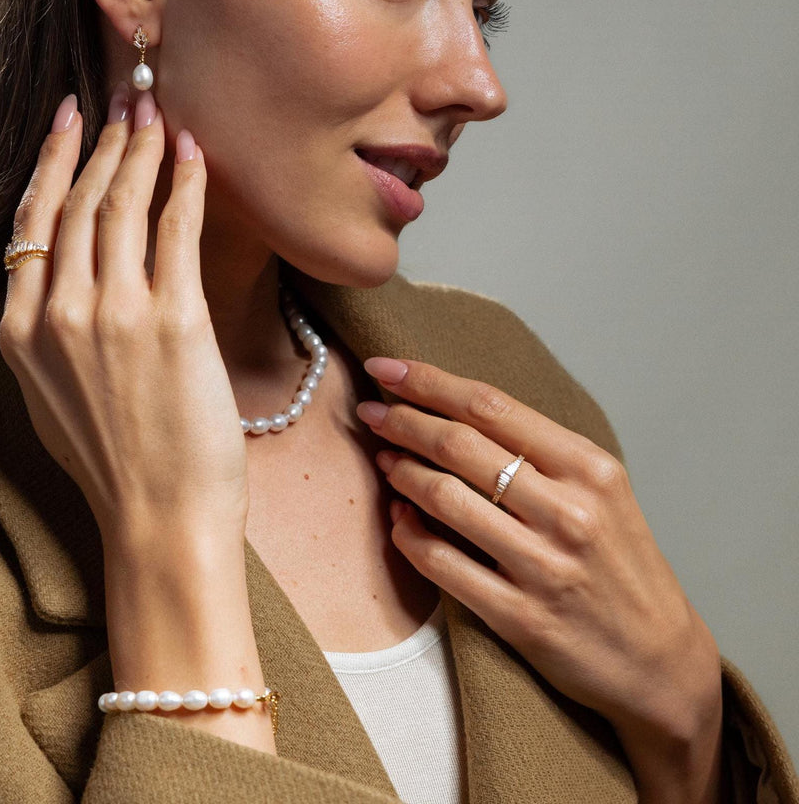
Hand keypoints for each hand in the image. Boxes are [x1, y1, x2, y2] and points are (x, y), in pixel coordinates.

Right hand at [0, 88, 248, 543]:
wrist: (160, 520)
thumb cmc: (115, 468)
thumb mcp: (53, 400)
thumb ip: (49, 335)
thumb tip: (66, 281)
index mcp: (23, 334)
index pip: (32, 224)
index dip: (51, 164)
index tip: (66, 122)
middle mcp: (60, 314)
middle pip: (77, 203)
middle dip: (102, 142)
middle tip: (124, 101)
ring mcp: (115, 315)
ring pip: (121, 205)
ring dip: (141, 149)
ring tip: (156, 114)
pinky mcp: (174, 320)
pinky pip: (175, 229)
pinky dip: (185, 184)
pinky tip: (193, 154)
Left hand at [357, 358, 724, 800]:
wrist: (660, 663)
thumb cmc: (619, 565)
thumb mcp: (600, 492)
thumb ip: (539, 451)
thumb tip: (454, 409)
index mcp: (590, 467)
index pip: (491, 405)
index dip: (428, 382)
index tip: (386, 367)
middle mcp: (570, 511)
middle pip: (460, 444)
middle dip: (403, 420)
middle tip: (370, 410)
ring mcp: (545, 565)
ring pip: (445, 498)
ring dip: (401, 472)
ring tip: (383, 459)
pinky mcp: (521, 616)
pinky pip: (441, 563)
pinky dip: (408, 534)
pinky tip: (398, 518)